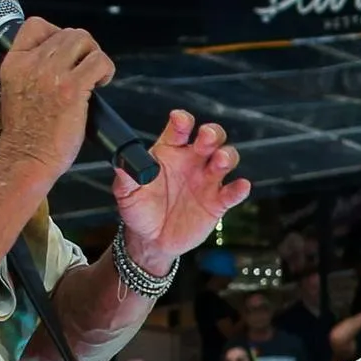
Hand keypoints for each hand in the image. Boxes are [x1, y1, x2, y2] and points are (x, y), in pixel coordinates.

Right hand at [0, 14, 114, 182]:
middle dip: (83, 48)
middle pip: (68, 32)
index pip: (35, 25)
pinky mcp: (72, 88)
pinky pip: (99, 61)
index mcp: (14, 63)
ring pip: (84, 41)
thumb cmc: (26, 134)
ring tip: (95, 75)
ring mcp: (51, 74)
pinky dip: (106, 69)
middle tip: (86, 68)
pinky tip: (102, 83)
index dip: (56, 32)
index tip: (66, 52)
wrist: (26, 158)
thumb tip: (57, 57)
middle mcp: (31, 63)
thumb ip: (31, 70)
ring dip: (95, 56)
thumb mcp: (15, 90)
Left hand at [112, 110, 249, 270]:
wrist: (151, 240)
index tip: (180, 120)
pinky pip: (232, 192)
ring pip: (225, 160)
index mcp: (170, 152)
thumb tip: (121, 161)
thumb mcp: (126, 193)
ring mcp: (207, 180)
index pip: (179, 130)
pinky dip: (239, 189)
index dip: (182, 122)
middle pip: (210, 138)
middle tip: (206, 137)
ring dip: (227, 157)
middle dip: (212, 133)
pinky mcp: (218, 202)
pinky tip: (240, 186)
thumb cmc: (139, 210)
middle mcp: (192, 161)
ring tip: (219, 162)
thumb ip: (126, 175)